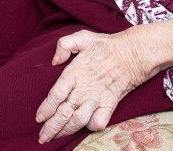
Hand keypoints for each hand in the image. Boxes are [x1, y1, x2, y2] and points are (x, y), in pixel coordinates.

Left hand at [35, 29, 156, 143]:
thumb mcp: (82, 37)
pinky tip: (83, 127)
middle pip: (63, 112)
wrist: (134, 52)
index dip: (45, 109)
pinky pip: (99, 122)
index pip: (55, 95)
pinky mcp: (110, 104)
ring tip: (56, 137)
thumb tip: (54, 61)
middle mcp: (84, 87)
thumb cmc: (106, 45)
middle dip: (51, 127)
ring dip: (66, 130)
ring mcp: (98, 97)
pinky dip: (91, 127)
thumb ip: (64, 45)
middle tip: (42, 137)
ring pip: (78, 120)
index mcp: (75, 72)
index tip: (38, 118)